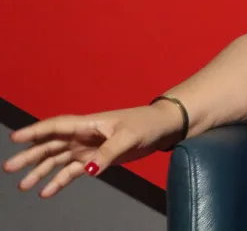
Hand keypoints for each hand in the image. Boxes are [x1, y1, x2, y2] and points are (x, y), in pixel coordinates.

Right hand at [3, 102, 185, 197]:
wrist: (162, 128)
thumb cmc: (146, 125)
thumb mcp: (128, 137)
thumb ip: (108, 153)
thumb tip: (88, 170)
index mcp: (88, 124)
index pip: (56, 126)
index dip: (36, 131)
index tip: (15, 138)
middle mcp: (83, 135)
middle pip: (51, 145)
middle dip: (30, 155)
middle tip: (10, 167)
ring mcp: (88, 148)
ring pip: (57, 159)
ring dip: (40, 171)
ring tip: (23, 185)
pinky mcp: (96, 159)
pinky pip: (72, 171)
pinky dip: (59, 181)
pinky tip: (46, 192)